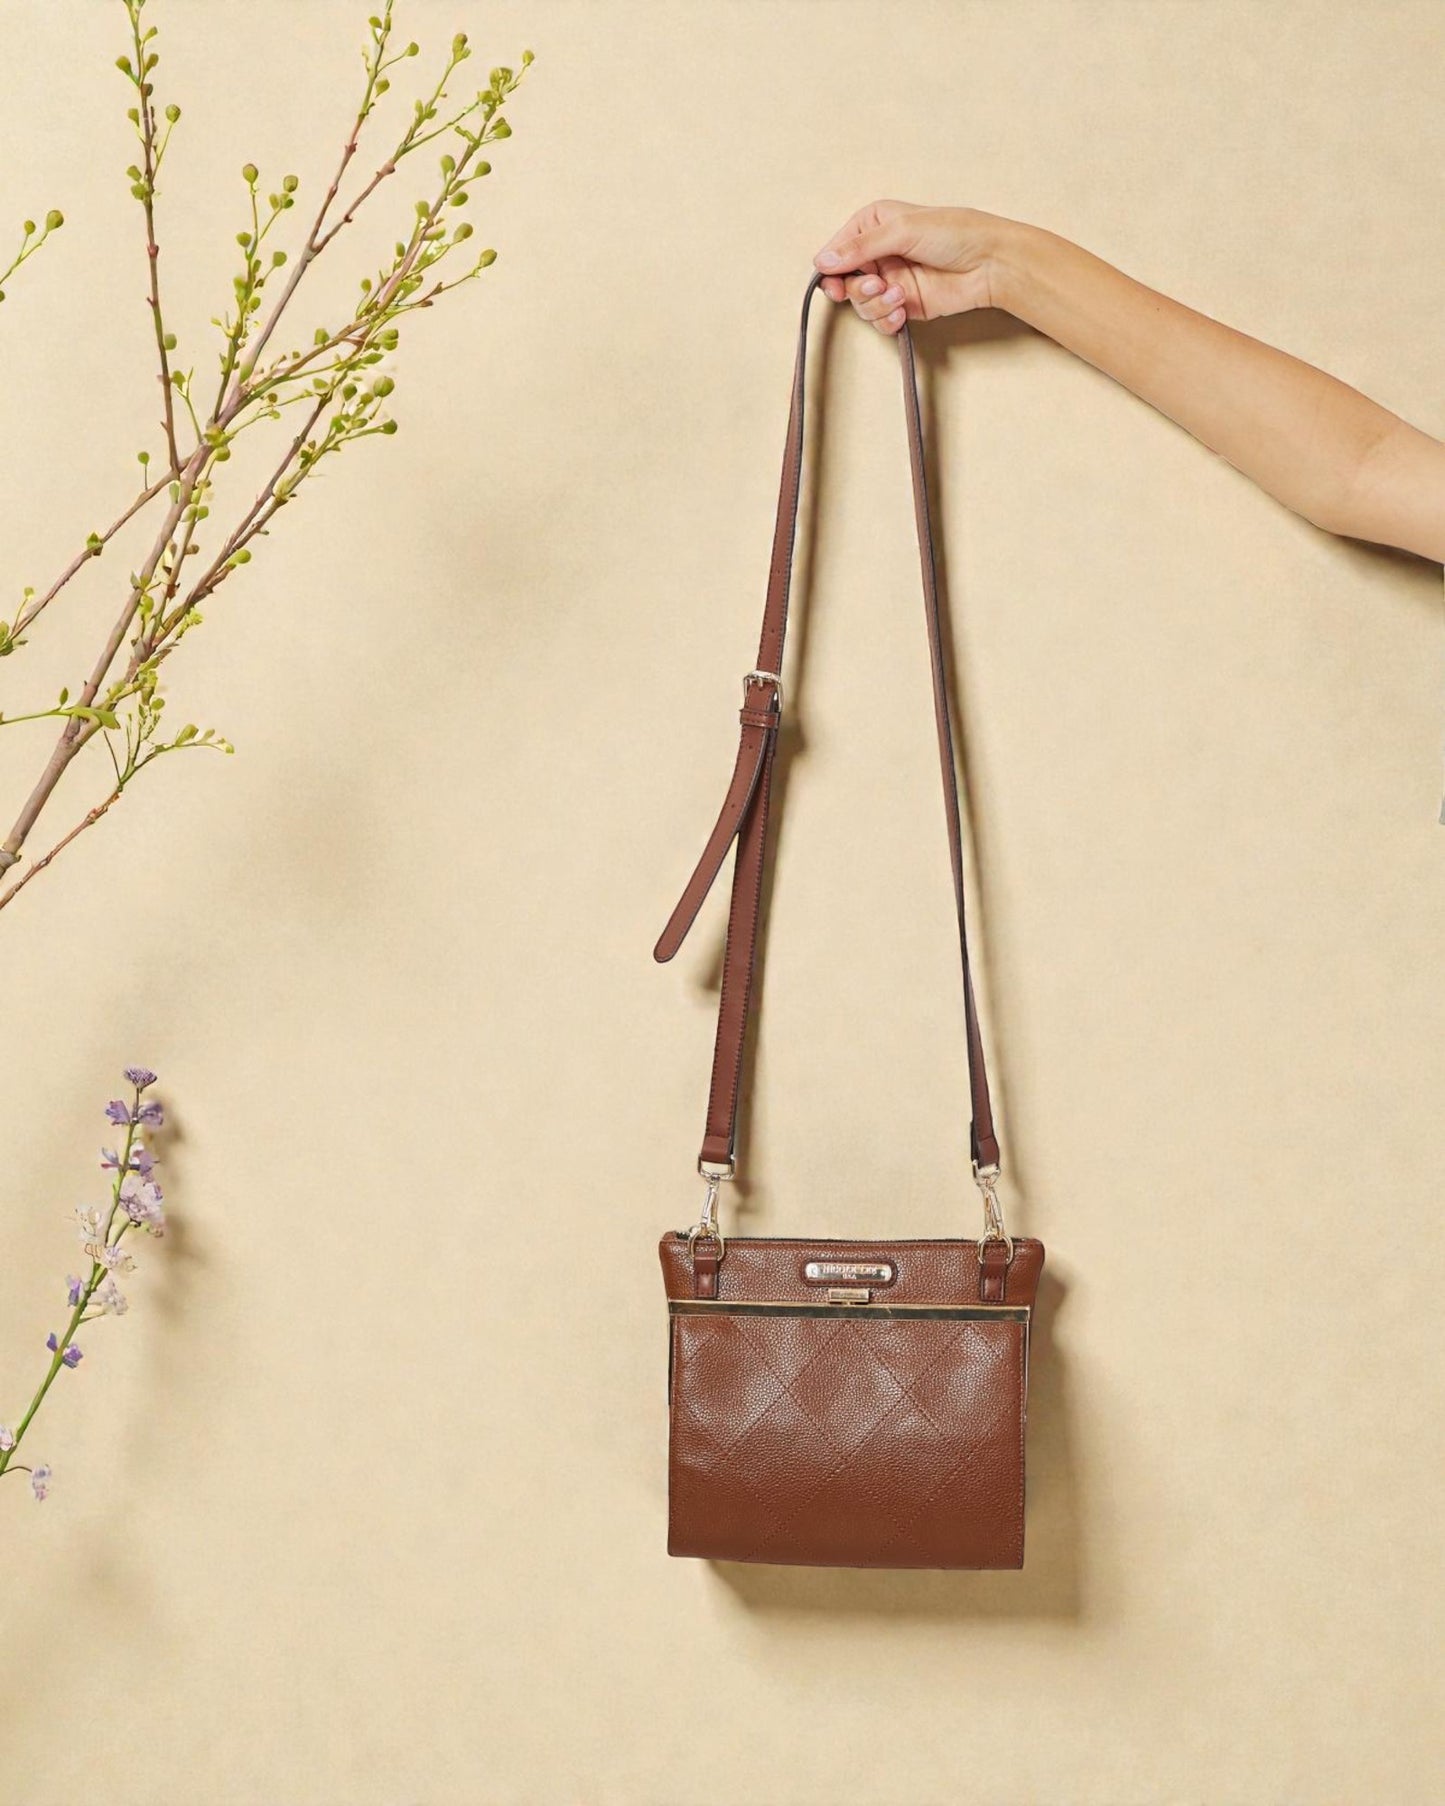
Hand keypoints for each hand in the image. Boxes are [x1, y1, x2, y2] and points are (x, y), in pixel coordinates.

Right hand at [814, 200, 1012, 333]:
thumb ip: (860, 247)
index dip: (831, 269)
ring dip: (876, 305)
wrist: (989, 264)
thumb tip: (822, 261)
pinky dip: (887, 320)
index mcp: (873, 225)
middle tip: (877, 285)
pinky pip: (880, 321)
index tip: (836, 283)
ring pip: (861, 304)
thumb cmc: (954, 233)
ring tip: (899, 296)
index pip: (836, 250)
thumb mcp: (902, 230)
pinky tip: (903, 311)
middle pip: (844, 281)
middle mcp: (878, 253)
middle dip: (858, 288)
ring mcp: (890, 280)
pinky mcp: (903, 305)